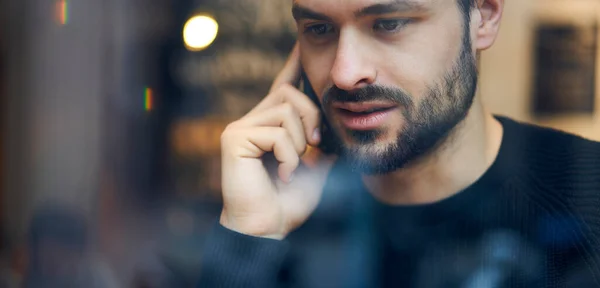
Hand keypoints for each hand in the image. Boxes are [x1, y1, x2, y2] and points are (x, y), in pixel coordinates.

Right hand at [219, 43, 335, 239]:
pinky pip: (276, 132)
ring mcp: (240, 128)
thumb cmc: (286, 204)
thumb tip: (332, 128)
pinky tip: (280, 174)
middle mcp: (251, 122)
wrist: (265, 230)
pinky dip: (288, 156)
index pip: (281, 88)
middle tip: (316, 145)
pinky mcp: (234, 138)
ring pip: (285, 109)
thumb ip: (322, 147)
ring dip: (300, 142)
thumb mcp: (315, 172)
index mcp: (268, 127)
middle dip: (311, 116)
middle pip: (288, 92)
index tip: (300, 47)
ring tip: (291, 167)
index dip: (292, 67)